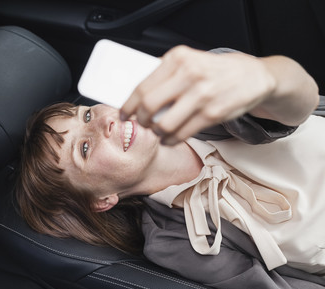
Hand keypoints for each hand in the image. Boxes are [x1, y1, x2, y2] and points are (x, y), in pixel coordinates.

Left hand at [120, 45, 276, 144]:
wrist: (253, 76)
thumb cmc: (214, 70)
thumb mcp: (189, 61)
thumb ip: (164, 73)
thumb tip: (135, 93)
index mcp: (178, 59)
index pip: (142, 86)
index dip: (128, 105)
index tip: (124, 113)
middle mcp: (189, 74)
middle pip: (149, 105)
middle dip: (140, 120)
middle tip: (141, 123)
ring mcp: (202, 95)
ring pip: (164, 124)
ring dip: (156, 133)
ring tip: (157, 132)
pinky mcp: (213, 113)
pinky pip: (182, 133)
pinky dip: (171, 140)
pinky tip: (170, 138)